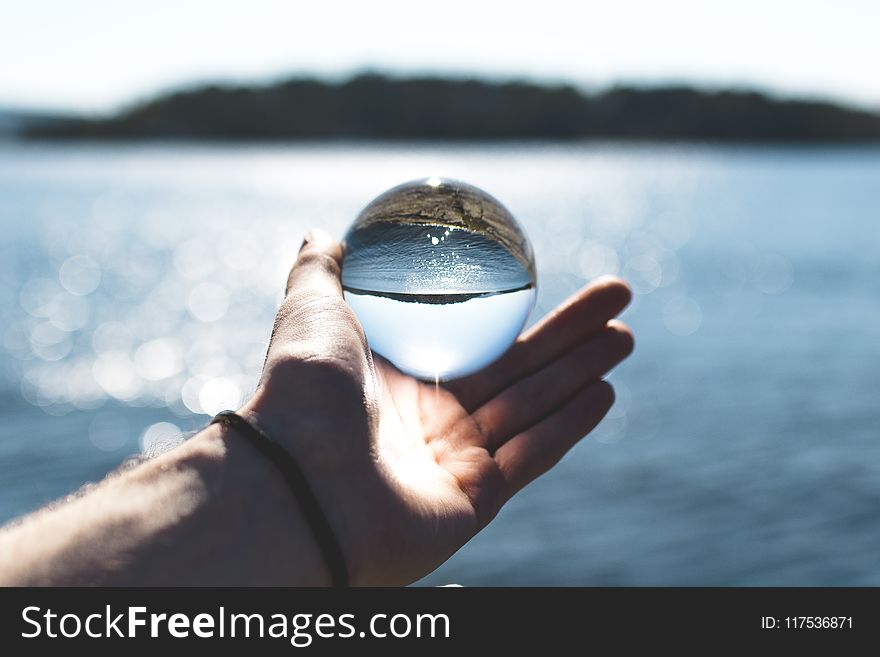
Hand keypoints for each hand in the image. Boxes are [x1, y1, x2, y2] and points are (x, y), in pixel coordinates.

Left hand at [241, 229, 633, 584]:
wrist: (295, 480)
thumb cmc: (301, 391)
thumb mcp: (309, 310)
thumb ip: (321, 271)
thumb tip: (325, 232)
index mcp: (404, 379)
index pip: (478, 340)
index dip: (519, 310)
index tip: (551, 279)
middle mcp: (434, 421)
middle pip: (520, 370)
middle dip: (572, 335)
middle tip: (618, 299)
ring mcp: (457, 462)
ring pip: (534, 407)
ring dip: (582, 371)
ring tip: (625, 336)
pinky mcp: (475, 502)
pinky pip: (532, 456)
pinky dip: (568, 425)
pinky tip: (604, 391)